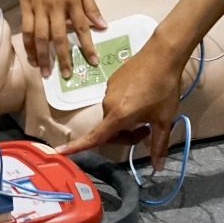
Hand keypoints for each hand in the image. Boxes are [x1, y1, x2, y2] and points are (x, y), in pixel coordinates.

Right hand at [17, 0, 105, 78]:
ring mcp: (38, 7)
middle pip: (58, 36)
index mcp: (72, 0)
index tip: (93, 62)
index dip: (88, 46)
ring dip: (43, 56)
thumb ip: (91, 7)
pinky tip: (32, 57)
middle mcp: (55, 5)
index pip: (82, 27)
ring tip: (46, 72)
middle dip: (63, 58)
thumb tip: (103, 26)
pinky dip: (28, 45)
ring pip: (40, 36)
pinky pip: (25, 29)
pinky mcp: (25, 6)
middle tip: (67, 75)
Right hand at [58, 41, 184, 169]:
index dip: (77, 146)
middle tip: (147, 130)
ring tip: (147, 111)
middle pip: (109, 129)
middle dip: (125, 135)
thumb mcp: (164, 119)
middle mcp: (108, 103)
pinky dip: (125, 106)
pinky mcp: (112, 79)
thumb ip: (158, 145)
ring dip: (126, 121)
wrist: (162, 54)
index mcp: (118, 115)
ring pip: (113, 115)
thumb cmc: (164, 88)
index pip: (95, 136)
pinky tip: (142, 97)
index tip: (60, 152)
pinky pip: (115, 101)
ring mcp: (109, 90)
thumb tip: (158, 168)